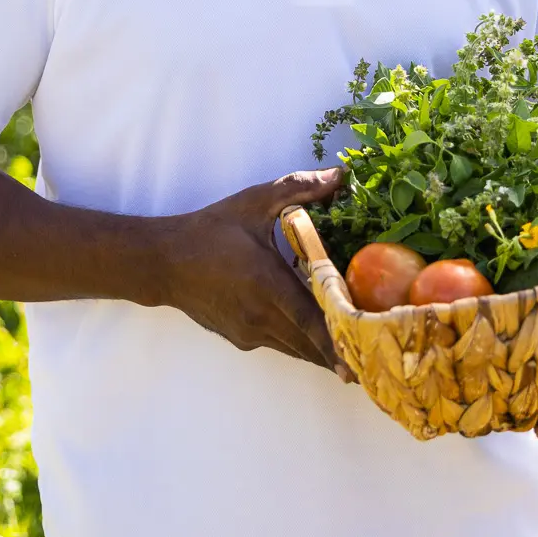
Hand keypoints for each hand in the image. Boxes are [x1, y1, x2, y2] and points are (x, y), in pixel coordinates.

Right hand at [158, 168, 345, 372]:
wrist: (164, 262)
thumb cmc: (211, 230)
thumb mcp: (255, 202)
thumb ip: (299, 188)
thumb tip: (340, 176)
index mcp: (266, 282)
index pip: (308, 320)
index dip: (334, 342)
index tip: (357, 360)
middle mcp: (259, 314)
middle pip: (308, 343)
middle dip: (340, 352)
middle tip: (373, 356)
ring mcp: (249, 331)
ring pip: (296, 349)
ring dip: (322, 353)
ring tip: (354, 356)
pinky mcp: (241, 338)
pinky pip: (280, 345)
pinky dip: (301, 344)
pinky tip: (318, 339)